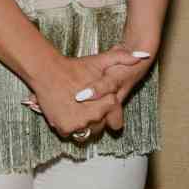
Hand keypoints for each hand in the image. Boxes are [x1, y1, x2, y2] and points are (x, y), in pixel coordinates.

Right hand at [28, 49, 148, 141]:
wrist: (46, 70)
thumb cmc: (73, 67)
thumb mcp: (100, 61)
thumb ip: (123, 57)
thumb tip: (143, 56)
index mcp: (108, 102)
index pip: (114, 117)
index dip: (105, 109)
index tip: (96, 102)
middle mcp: (95, 116)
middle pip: (99, 126)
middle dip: (94, 117)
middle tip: (85, 106)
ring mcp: (79, 124)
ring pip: (86, 132)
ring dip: (81, 123)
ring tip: (75, 110)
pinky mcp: (64, 128)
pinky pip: (70, 133)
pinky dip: (68, 126)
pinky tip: (65, 113)